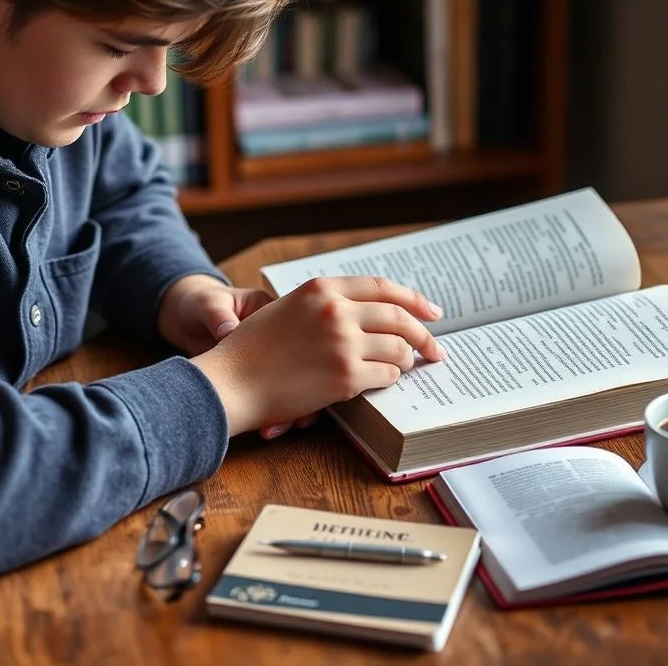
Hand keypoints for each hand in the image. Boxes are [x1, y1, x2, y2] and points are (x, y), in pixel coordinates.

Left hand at [157, 274, 315, 438]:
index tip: (297, 380)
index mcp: (277, 315)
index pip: (303, 338)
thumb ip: (220, 317)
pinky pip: (269, 400)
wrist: (184, 320)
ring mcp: (269, 365)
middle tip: (295, 417)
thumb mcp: (209, 305)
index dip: (305, 361)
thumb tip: (227, 332)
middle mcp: (280, 342)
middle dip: (302, 396)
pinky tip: (265, 428)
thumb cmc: (200, 303)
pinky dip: (268, 416)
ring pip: (290, 390)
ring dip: (287, 412)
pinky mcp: (256, 382)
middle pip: (303, 371)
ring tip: (275, 427)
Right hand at [191, 276, 445, 437]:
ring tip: (402, 367)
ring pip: (398, 348)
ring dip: (405, 360)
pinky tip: (380, 381)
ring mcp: (343, 343)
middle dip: (424, 334)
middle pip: (399, 316)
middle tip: (435, 349)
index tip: (432, 311)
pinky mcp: (346, 375)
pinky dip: (389, 379)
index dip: (413, 299)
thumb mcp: (288, 309)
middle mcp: (336, 310)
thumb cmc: (254, 350)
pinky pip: (387, 375)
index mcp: (322, 288)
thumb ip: (327, 304)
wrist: (232, 381)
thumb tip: (372, 313)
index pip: (382, 287)